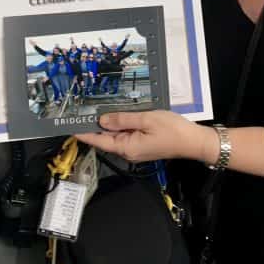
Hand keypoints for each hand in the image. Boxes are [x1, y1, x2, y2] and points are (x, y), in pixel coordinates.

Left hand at [76, 111, 214, 164]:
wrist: (193, 141)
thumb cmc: (173, 130)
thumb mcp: (146, 119)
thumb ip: (123, 119)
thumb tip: (103, 120)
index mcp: (127, 147)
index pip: (99, 140)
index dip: (84, 133)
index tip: (70, 128)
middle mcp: (129, 151)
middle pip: (106, 139)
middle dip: (94, 127)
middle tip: (81, 112)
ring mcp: (136, 149)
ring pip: (116, 136)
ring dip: (107, 125)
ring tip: (96, 111)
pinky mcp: (142, 145)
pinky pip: (126, 135)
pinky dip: (119, 126)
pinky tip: (118, 116)